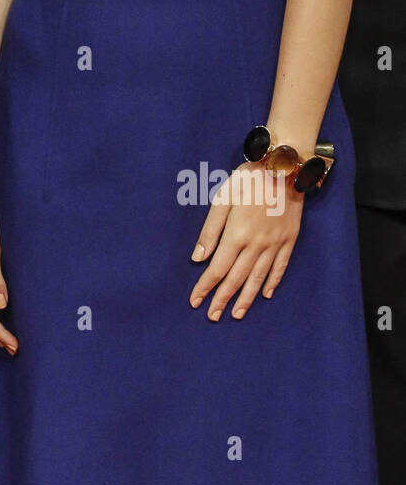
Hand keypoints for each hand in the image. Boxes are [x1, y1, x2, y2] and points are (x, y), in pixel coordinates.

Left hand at [189, 163, 303, 320]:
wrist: (285, 168)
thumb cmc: (249, 179)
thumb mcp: (223, 198)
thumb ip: (210, 230)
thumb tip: (198, 258)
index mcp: (237, 234)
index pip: (217, 269)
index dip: (205, 287)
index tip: (195, 301)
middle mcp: (257, 245)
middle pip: (236, 279)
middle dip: (222, 299)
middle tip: (212, 317)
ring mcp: (275, 245)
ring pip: (258, 278)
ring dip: (246, 299)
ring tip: (237, 314)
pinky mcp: (290, 241)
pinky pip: (280, 267)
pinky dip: (272, 282)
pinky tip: (264, 295)